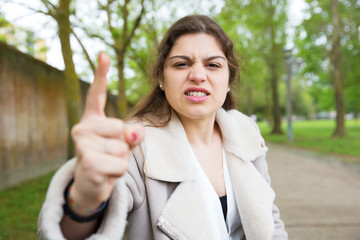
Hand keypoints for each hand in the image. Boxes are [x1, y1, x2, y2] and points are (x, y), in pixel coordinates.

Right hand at [70, 53, 144, 211]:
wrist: (90, 185)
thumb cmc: (108, 158)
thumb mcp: (123, 144)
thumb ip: (132, 134)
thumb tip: (134, 132)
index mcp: (92, 119)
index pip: (96, 95)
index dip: (100, 75)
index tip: (103, 54)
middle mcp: (82, 128)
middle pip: (120, 128)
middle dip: (124, 145)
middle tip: (111, 154)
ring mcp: (82, 146)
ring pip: (121, 148)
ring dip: (121, 160)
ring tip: (108, 164)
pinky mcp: (87, 163)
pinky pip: (119, 165)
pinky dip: (119, 172)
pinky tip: (105, 174)